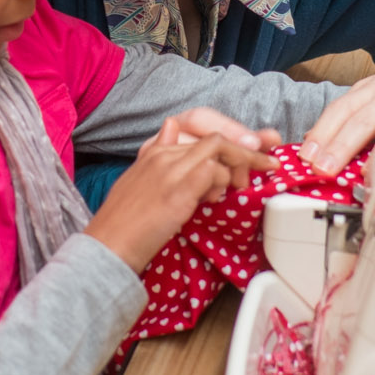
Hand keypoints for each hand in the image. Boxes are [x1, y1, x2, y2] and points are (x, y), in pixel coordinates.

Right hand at [85, 118, 276, 272]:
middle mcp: (163, 153)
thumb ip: (158, 154)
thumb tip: (170, 127)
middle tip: (267, 165)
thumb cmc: (124, 224)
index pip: (202, 129)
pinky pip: (215, 172)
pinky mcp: (178, 189)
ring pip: (219, 148)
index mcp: (155, 150)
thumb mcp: (139, 180)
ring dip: (240, 166)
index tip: (256, 150)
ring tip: (240, 189)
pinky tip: (217, 201)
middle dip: (248, 149)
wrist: (106, 247)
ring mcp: (171, 169)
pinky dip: (225, 184)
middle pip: (216, 137)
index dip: (233, 138)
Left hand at [298, 62, 374, 175]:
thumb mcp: (372, 94)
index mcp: (369, 90)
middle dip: (341, 147)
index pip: (340, 109)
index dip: (322, 132)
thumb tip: (312, 140)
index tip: (307, 155)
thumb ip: (346, 115)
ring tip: (365, 182)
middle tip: (325, 169)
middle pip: (361, 121)